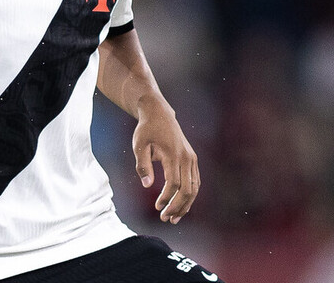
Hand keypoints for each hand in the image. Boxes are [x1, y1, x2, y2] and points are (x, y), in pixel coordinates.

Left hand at [133, 95, 199, 223]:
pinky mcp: (192, 160)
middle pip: (187, 189)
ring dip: (185, 205)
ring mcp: (191, 159)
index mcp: (173, 154)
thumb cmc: (147, 130)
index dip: (166, 197)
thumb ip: (143, 166)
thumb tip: (147, 186)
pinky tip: (181, 206)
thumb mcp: (139, 145)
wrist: (159, 114)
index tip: (157, 206)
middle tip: (165, 218)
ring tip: (173, 218)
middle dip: (177, 206)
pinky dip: (189, 196)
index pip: (173, 183)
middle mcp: (186, 157)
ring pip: (194, 188)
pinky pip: (195, 182)